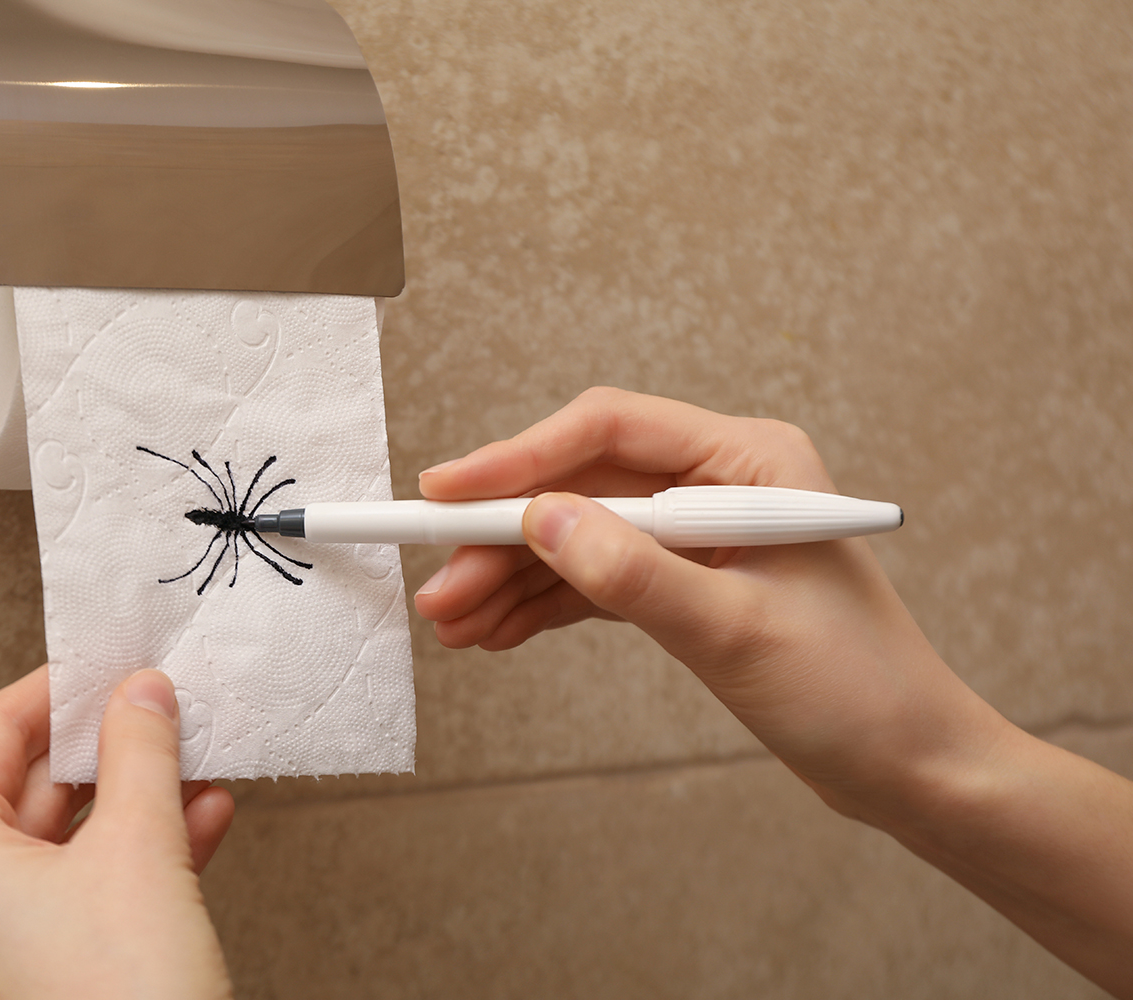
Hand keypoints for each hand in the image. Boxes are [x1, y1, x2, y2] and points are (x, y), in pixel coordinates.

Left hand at [0, 666, 234, 999]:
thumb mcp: (140, 850)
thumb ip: (141, 753)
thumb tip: (142, 692)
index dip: (57, 688)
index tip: (110, 661)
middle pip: (31, 788)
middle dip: (111, 746)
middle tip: (165, 705)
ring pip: (66, 844)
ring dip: (137, 800)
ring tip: (198, 760)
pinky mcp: (38, 979)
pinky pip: (84, 894)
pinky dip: (139, 856)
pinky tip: (202, 821)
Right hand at [413, 388, 1132, 994]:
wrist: (911, 767)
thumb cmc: (857, 692)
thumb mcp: (736, 631)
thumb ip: (636, 573)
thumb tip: (541, 519)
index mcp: (748, 461)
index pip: (609, 433)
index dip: (518, 458)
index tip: (443, 492)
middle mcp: (719, 483)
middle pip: (581, 488)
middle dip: (503, 539)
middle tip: (439, 589)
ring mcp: (700, 534)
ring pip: (579, 538)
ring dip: (514, 580)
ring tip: (453, 625)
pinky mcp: (687, 583)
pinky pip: (597, 580)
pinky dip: (545, 606)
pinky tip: (497, 632)